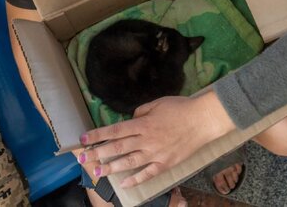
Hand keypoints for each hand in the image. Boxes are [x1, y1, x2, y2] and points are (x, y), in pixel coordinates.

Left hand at [78, 92, 234, 187]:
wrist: (203, 120)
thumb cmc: (181, 108)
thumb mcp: (158, 103)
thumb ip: (141, 112)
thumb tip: (130, 120)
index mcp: (143, 124)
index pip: (115, 130)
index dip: (98, 135)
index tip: (83, 139)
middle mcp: (146, 140)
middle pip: (118, 147)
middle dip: (98, 153)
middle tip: (83, 159)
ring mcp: (156, 153)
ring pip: (129, 162)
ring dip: (112, 167)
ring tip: (98, 171)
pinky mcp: (166, 163)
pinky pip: (148, 173)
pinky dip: (136, 179)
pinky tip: (124, 183)